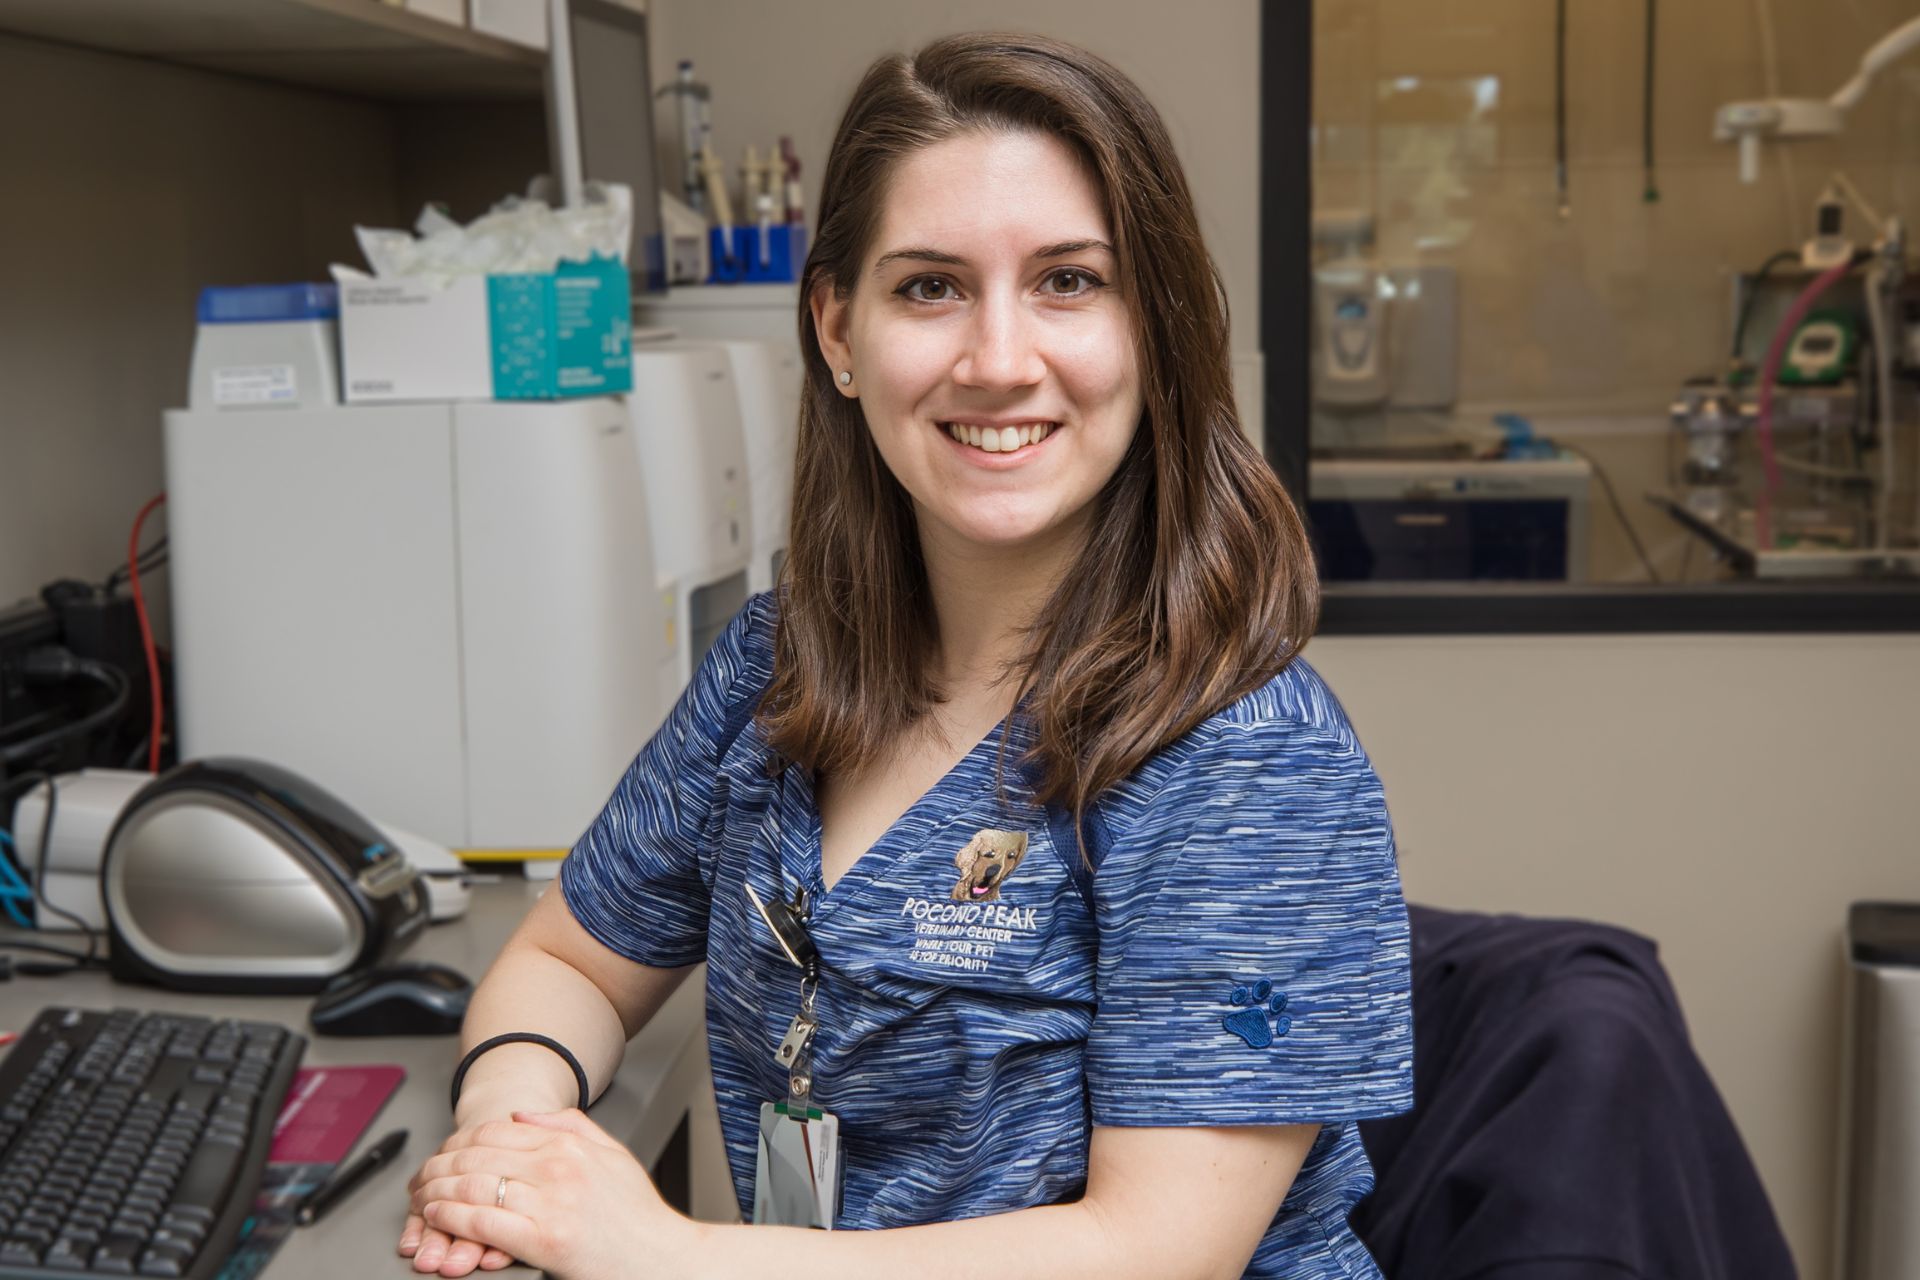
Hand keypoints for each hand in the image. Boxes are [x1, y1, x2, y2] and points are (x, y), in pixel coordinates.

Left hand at [407, 1109, 697, 1279]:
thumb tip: (523, 1111)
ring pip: (474, 1185)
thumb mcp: (612, 1154)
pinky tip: (437, 1215)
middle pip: (477, 1155)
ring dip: (436, 1189)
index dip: (458, 1140)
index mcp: (570, 1145)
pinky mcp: (543, 1240)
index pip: (496, 1130)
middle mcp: (558, 1167)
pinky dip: (451, 1216)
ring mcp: (550, 1203)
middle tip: (420, 1176)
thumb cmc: (638, 1217)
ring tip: (420, 1195)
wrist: (662, 1259)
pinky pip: (483, 1221)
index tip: (443, 1152)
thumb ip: (569, 1125)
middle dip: (438, 1164)